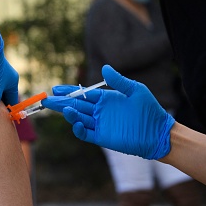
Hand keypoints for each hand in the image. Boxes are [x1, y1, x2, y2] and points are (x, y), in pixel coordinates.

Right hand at [41, 65, 174, 159]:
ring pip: (78, 118)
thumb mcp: (136, 90)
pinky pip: (85, 133)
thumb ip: (119, 81)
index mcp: (105, 99)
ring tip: (61, 108)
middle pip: (75, 106)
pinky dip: (77, 128)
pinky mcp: (102, 137)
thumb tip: (104, 68)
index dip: (68, 91)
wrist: (159, 133)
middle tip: (47, 100)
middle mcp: (100, 112)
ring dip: (68, 113)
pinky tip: (74, 122)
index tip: (56, 89)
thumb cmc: (149, 110)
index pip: (82, 94)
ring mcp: (100, 125)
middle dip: (60, 102)